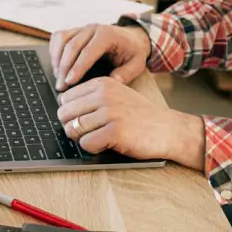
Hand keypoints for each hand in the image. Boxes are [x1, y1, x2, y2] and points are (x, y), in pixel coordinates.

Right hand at [49, 24, 150, 90]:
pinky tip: (57, 66)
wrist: (131, 37)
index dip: (77, 68)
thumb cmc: (132, 52)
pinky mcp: (74, 30)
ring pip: (62, 40)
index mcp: (107, 34)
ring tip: (58, 78)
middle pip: (71, 46)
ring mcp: (81, 28)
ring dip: (57, 60)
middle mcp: (92, 28)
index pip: (88, 52)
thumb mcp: (137, 63)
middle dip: (64, 68)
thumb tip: (112, 81)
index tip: (69, 82)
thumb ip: (126, 73)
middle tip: (60, 87)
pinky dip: (54, 51)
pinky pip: (58, 37)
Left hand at [57, 77, 205, 169]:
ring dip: (83, 139)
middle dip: (73, 127)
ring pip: (73, 129)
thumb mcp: (116, 96)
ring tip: (101, 137)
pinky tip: (107, 144)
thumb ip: (91, 98)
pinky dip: (93, 148)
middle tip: (91, 132)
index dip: (71, 113)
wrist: (168, 129)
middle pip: (64, 114)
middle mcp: (104, 95)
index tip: (86, 119)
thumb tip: (62, 109)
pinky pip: (86, 143)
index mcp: (102, 84)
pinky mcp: (115, 132)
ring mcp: (110, 113)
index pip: (65, 98)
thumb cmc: (139, 116)